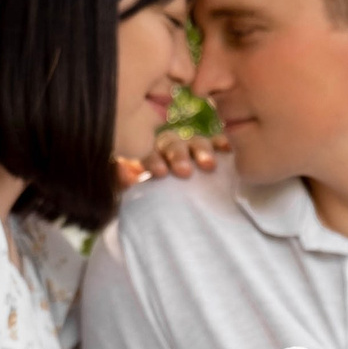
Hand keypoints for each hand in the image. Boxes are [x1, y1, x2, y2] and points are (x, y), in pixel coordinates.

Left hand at [114, 131, 228, 187]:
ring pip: (195, 142)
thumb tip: (121, 177)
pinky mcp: (212, 150)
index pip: (150, 155)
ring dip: (201, 151)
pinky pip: (217, 143)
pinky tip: (226, 149)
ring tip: (209, 165)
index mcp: (150, 156)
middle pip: (173, 145)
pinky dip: (221, 144)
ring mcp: (192, 147)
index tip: (161, 173)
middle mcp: (170, 148)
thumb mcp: (134, 191)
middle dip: (178, 156)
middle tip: (184, 171)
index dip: (155, 162)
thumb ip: (124, 182)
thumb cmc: (154, 197)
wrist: (180, 206)